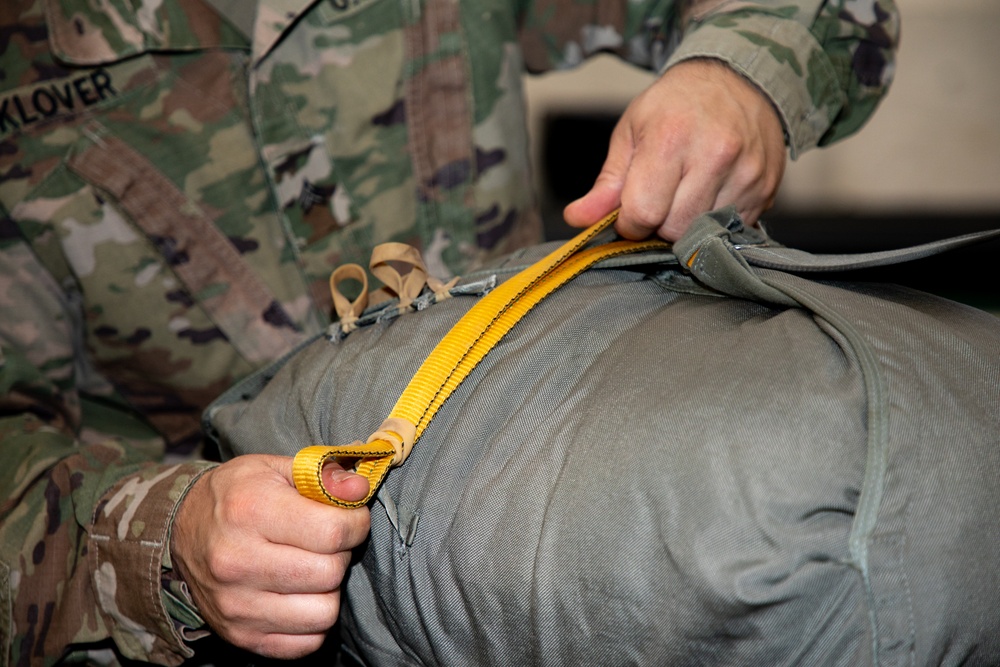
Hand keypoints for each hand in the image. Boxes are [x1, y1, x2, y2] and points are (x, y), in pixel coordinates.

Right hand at [170, 455, 369, 658]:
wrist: (182, 529)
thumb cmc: (237, 494)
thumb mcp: (276, 468)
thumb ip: (323, 475)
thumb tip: (360, 489)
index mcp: (250, 511)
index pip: (332, 531)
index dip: (355, 523)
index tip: (350, 518)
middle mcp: (238, 561)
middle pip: (330, 572)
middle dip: (341, 554)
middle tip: (327, 542)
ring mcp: (236, 604)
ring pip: (323, 613)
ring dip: (328, 590)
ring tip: (312, 568)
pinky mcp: (239, 635)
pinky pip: (306, 643)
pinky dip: (312, 621)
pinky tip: (300, 594)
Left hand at [563, 58, 786, 240]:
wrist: (739, 80)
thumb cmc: (676, 106)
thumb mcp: (632, 133)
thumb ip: (606, 184)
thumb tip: (577, 219)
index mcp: (671, 138)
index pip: (643, 212)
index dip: (630, 223)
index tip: (631, 212)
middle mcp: (714, 154)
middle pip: (674, 230)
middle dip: (659, 225)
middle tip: (659, 200)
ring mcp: (745, 173)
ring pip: (703, 235)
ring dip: (687, 225)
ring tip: (685, 194)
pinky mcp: (764, 189)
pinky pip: (731, 228)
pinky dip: (714, 222)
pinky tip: (710, 194)